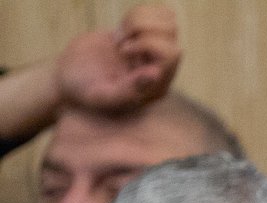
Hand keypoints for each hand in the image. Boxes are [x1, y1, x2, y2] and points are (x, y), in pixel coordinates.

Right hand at [56, 7, 179, 114]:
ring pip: (167, 20)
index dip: (148, 44)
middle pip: (171, 32)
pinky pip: (154, 16)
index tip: (122, 51)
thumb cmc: (86, 93)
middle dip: (142, 29)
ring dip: (140, 19)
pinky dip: (137, 15)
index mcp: (157, 84)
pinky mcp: (140, 35)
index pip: (171, 53)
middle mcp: (159, 66)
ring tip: (121, 36)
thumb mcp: (104, 97)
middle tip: (120, 44)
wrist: (70, 78)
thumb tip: (156, 73)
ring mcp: (152, 50)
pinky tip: (122, 30)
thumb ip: (130, 90)